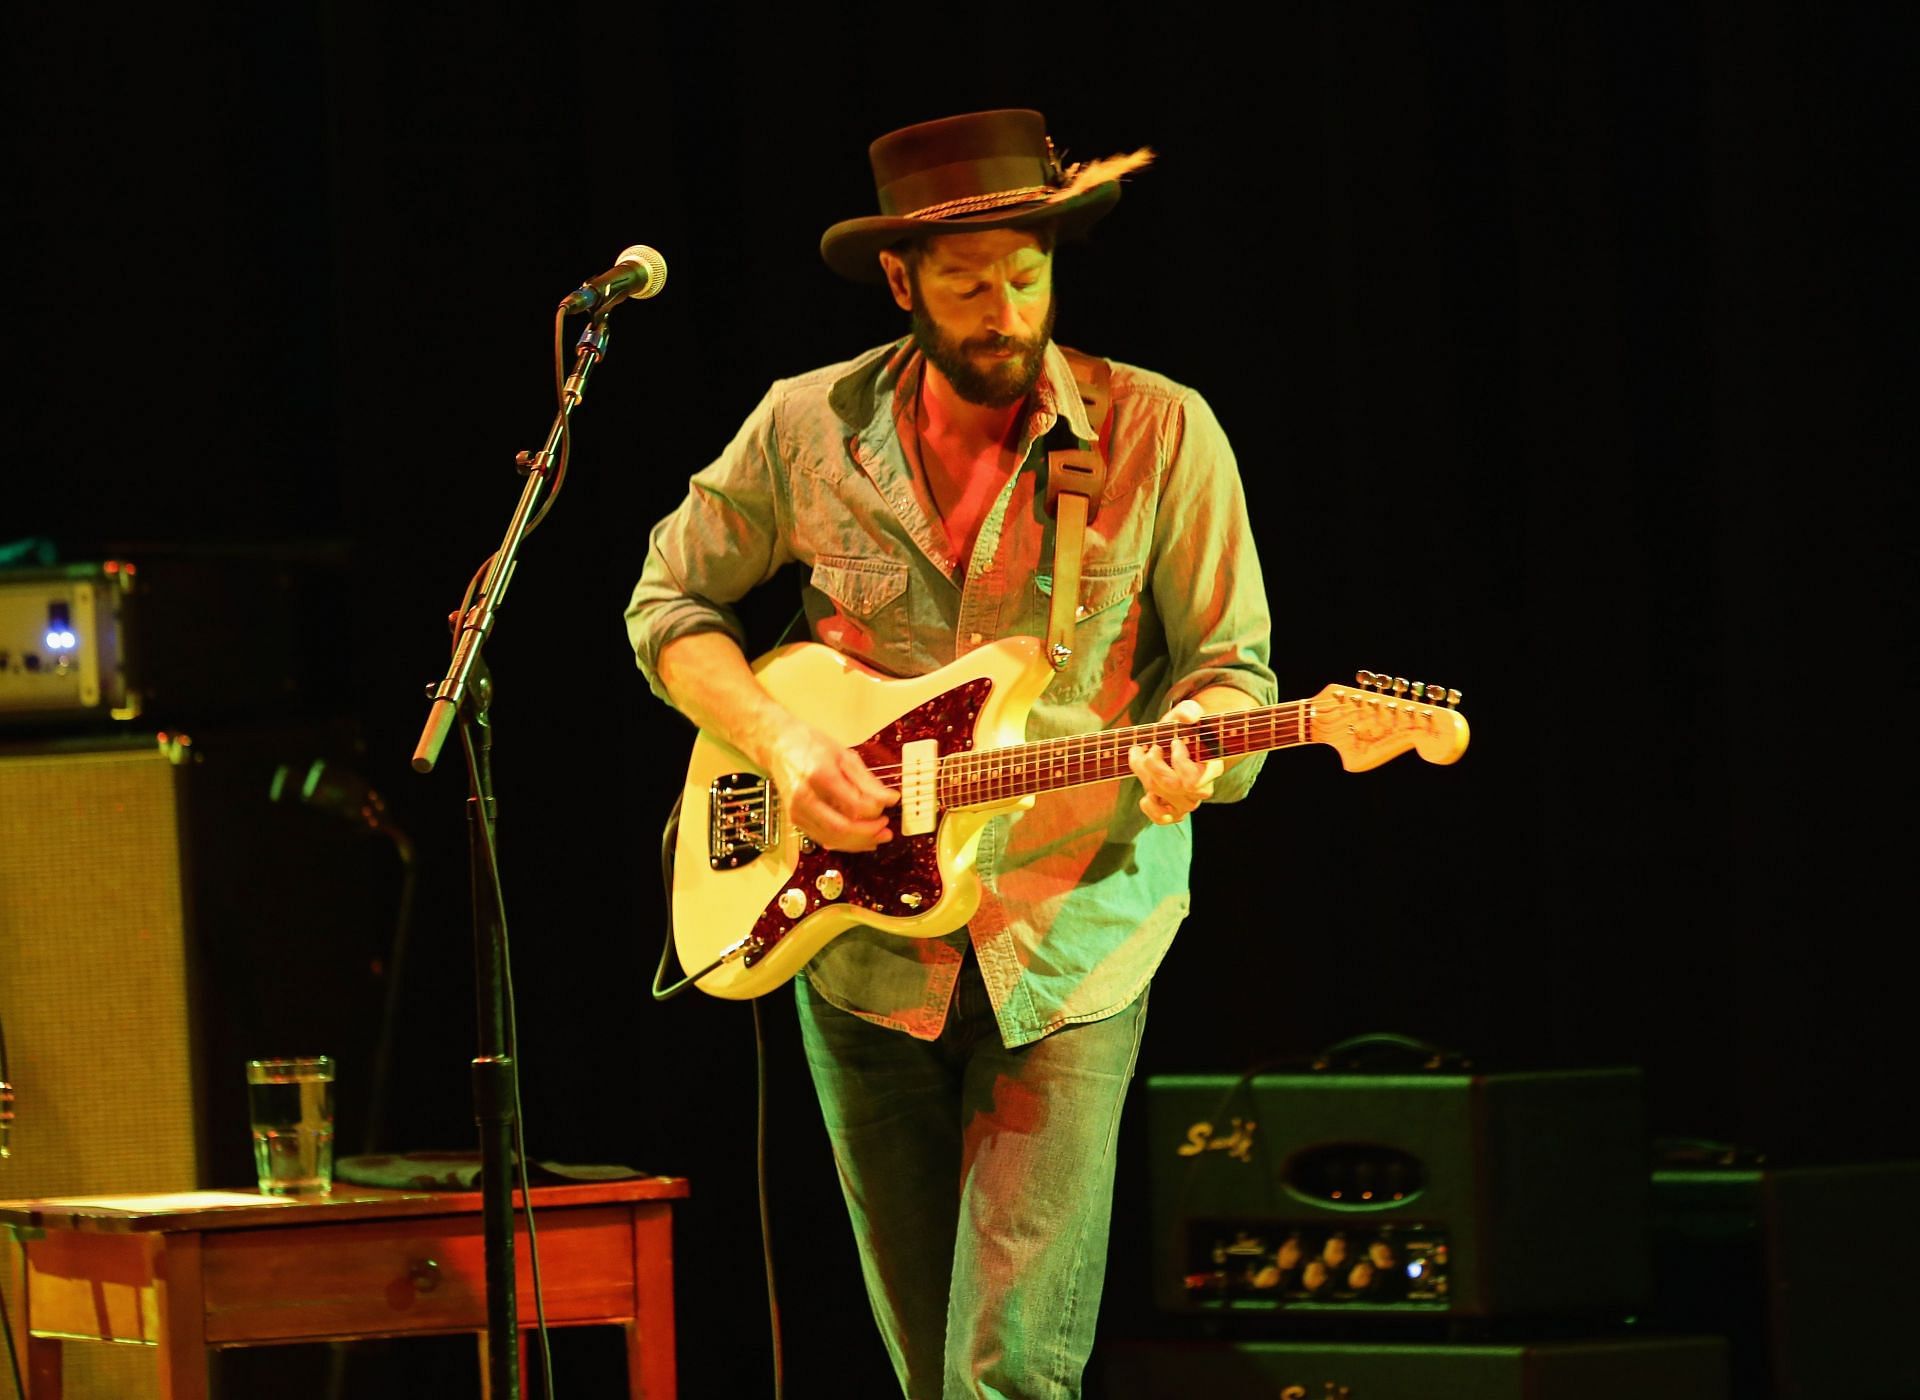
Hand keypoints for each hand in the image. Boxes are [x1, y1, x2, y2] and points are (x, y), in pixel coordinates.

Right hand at [765, 723, 898, 851]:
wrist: (779, 748)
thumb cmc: (811, 747)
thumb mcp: (844, 755)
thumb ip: (867, 781)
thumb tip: (891, 799)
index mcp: (819, 776)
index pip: (854, 805)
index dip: (876, 810)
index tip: (890, 804)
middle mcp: (804, 797)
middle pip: (841, 828)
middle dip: (868, 833)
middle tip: (887, 828)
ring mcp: (797, 812)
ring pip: (832, 839)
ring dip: (859, 842)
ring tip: (879, 836)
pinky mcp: (796, 821)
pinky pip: (823, 839)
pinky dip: (845, 843)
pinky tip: (861, 839)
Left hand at [1128, 698, 1222, 825]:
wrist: (1181, 741)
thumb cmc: (1185, 729)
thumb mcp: (1187, 714)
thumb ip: (1189, 711)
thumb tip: (1189, 717)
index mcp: (1211, 767)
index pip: (1194, 779)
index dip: (1179, 761)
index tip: (1174, 742)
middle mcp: (1201, 788)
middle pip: (1172, 786)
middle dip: (1154, 764)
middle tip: (1153, 746)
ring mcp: (1187, 801)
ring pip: (1161, 795)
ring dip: (1144, 774)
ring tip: (1140, 754)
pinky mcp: (1173, 809)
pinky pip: (1162, 819)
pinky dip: (1150, 808)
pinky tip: (1146, 793)